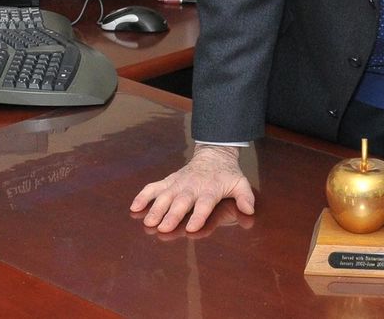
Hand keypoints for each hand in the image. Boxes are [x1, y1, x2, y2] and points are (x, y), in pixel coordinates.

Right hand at [129, 144, 254, 232]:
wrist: (213, 154)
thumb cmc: (226, 174)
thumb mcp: (240, 183)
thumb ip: (245, 197)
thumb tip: (249, 209)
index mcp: (210, 190)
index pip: (204, 204)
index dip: (198, 215)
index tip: (191, 227)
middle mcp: (192, 187)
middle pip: (181, 202)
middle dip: (172, 215)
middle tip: (163, 228)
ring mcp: (178, 183)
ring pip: (165, 196)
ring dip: (156, 209)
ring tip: (148, 222)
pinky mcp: (169, 181)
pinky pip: (154, 187)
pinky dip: (143, 196)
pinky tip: (134, 207)